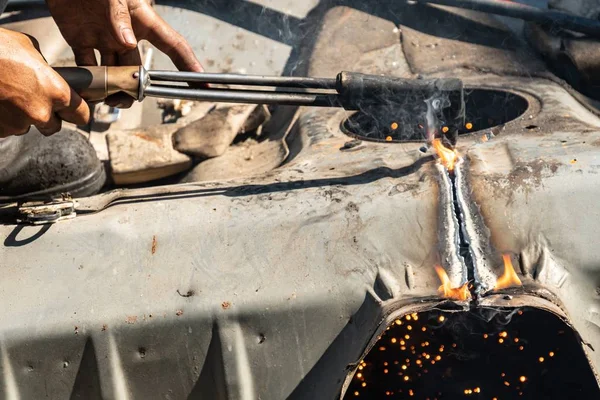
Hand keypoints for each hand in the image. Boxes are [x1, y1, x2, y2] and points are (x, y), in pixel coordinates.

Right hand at [0, 28, 89, 137]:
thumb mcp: (30, 49)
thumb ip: (45, 69)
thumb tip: (47, 73)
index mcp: (57, 93)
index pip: (81, 115)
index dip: (77, 112)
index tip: (73, 111)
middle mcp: (41, 113)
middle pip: (53, 127)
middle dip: (46, 117)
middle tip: (32, 101)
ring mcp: (17, 124)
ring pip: (26, 127)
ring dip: (20, 116)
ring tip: (7, 96)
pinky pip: (6, 128)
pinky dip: (2, 118)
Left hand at [46, 0, 203, 107]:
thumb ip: (119, 15)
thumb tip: (128, 42)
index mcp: (142, 20)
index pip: (173, 46)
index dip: (189, 65)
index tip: (202, 84)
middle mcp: (126, 34)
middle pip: (140, 68)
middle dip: (139, 86)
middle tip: (130, 96)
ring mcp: (104, 39)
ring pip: (115, 73)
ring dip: (113, 89)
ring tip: (107, 99)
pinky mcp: (81, 40)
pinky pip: (87, 66)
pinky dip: (87, 81)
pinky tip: (88, 91)